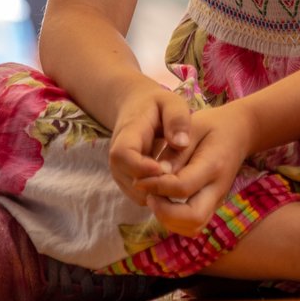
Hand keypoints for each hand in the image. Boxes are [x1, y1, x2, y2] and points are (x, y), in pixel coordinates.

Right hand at [108, 86, 191, 205]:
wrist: (138, 111)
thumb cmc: (157, 106)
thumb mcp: (171, 103)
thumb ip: (177, 119)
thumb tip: (181, 143)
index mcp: (127, 135)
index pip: (123, 155)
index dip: (141, 166)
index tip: (163, 168)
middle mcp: (118, 158)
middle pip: (131, 180)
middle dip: (157, 184)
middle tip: (181, 178)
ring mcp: (121, 173)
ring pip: (138, 194)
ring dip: (160, 192)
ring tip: (181, 180)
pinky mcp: (128, 183)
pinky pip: (143, 197)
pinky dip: (159, 196)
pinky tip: (174, 184)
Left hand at [131, 100, 252, 235]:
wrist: (239, 132)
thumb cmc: (212, 126)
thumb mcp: (192, 127)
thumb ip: (176, 151)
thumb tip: (157, 174)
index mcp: (213, 165)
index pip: (182, 188)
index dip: (157, 187)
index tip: (139, 180)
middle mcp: (218, 189)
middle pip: (193, 218)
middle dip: (164, 212)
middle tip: (148, 195)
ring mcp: (217, 200)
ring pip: (193, 227)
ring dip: (168, 219)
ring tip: (155, 198)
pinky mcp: (212, 205)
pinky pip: (193, 224)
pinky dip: (175, 221)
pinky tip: (163, 202)